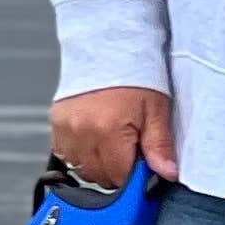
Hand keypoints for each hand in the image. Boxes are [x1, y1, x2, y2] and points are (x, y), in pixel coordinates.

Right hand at [50, 86, 178, 189]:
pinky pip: (66, 156)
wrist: (109, 47)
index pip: (121, 177)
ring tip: (112, 140)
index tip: (142, 163)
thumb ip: (159, 145)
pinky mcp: (56, 124)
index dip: (135, 174)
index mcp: (109, 130)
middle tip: (130, 147)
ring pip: (82, 169)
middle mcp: (83, 131)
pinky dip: (81, 153)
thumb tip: (167, 173)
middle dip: (118, 169)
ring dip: (99, 163)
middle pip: (101, 176)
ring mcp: (66, 129)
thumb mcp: (156, 109)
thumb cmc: (134, 74)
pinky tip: (95, 138)